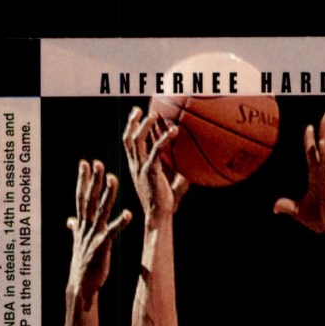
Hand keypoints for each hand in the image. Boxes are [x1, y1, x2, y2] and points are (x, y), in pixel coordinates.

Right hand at [67, 160, 130, 300]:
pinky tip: (128, 213)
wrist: (81, 284)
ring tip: (113, 178)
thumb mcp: (77, 242)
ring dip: (108, 194)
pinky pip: (112, 232)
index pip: (81, 197)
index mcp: (82, 224)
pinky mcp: (101, 246)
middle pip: (90, 199)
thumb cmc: (82, 264)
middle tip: (97, 162)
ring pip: (101, 210)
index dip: (82, 179)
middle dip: (93, 180)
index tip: (84, 162)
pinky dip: (120, 223)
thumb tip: (70, 221)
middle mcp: (86, 227)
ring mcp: (93, 236)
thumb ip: (75, 229)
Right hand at [122, 106, 188, 221]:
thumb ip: (180, 172)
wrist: (159, 216)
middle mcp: (135, 166)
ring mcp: (141, 168)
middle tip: (139, 109)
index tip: (136, 115)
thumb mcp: (171, 184)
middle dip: (132, 122)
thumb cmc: (164, 203)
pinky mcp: (150, 172)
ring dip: (145, 125)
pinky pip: (155, 151)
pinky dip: (164, 139)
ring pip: (137, 140)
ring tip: (155, 115)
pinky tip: (175, 131)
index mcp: (136, 167)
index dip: (131, 129)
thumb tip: (195, 163)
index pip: (129, 144)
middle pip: (128, 138)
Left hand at [274, 113, 324, 233]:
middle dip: (323, 130)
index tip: (309, 128)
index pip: (313, 154)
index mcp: (317, 177)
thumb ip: (287, 206)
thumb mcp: (299, 212)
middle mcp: (323, 172)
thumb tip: (275, 207)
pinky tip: (323, 141)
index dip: (310, 141)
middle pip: (323, 147)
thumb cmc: (321, 220)